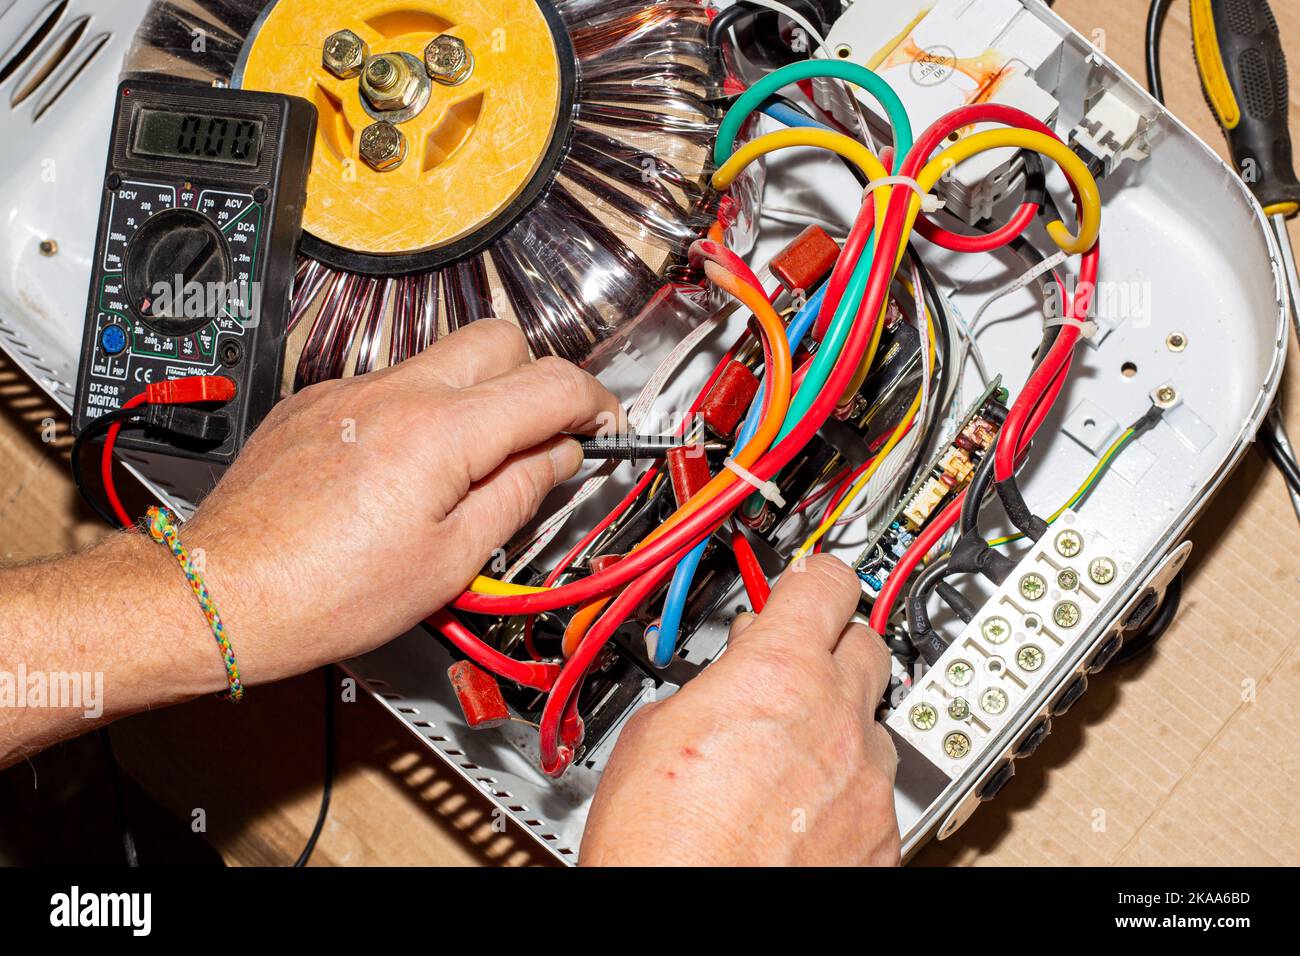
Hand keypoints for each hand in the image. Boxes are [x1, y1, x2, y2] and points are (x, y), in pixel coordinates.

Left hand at [180, 320, 621, 686]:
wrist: (225, 590)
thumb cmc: (325, 591)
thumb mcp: (450, 562)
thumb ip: (516, 496)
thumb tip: (554, 459)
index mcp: (442, 433)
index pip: (552, 384)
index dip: (594, 403)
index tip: (602, 425)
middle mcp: (397, 393)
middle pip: (501, 339)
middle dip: (537, 378)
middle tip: (542, 435)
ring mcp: (351, 390)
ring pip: (442, 357)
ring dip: (477, 394)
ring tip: (469, 463)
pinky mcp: (315, 401)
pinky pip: (389, 382)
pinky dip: (419, 409)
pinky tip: (405, 468)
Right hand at [580, 554, 899, 865]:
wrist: (683, 917)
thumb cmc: (659, 842)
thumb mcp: (654, 730)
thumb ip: (710, 684)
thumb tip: (725, 679)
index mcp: (778, 671)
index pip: (827, 582)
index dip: (816, 574)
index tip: (811, 579)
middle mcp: (838, 716)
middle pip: (867, 642)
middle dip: (834, 645)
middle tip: (797, 663)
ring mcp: (867, 780)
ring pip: (873, 722)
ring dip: (840, 723)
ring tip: (789, 755)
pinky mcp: (882, 836)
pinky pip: (877, 790)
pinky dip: (846, 790)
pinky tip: (801, 811)